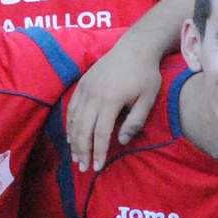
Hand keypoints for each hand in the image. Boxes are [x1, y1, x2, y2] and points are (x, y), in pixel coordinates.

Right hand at [66, 38, 166, 173]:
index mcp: (111, 100)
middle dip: (82, 151)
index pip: (101, 133)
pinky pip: (72, 108)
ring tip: (76, 157)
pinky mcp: (82, 84)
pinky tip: (71, 137)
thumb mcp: (148, 99)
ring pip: (75, 120)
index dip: (98, 152)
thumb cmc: (145, 75)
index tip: (97, 168)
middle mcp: (94, 95)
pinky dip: (69, 124)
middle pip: (83, 129)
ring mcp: (85, 88)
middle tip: (83, 168)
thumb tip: (122, 141)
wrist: (135, 48)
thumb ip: (135, 121)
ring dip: (74, 141)